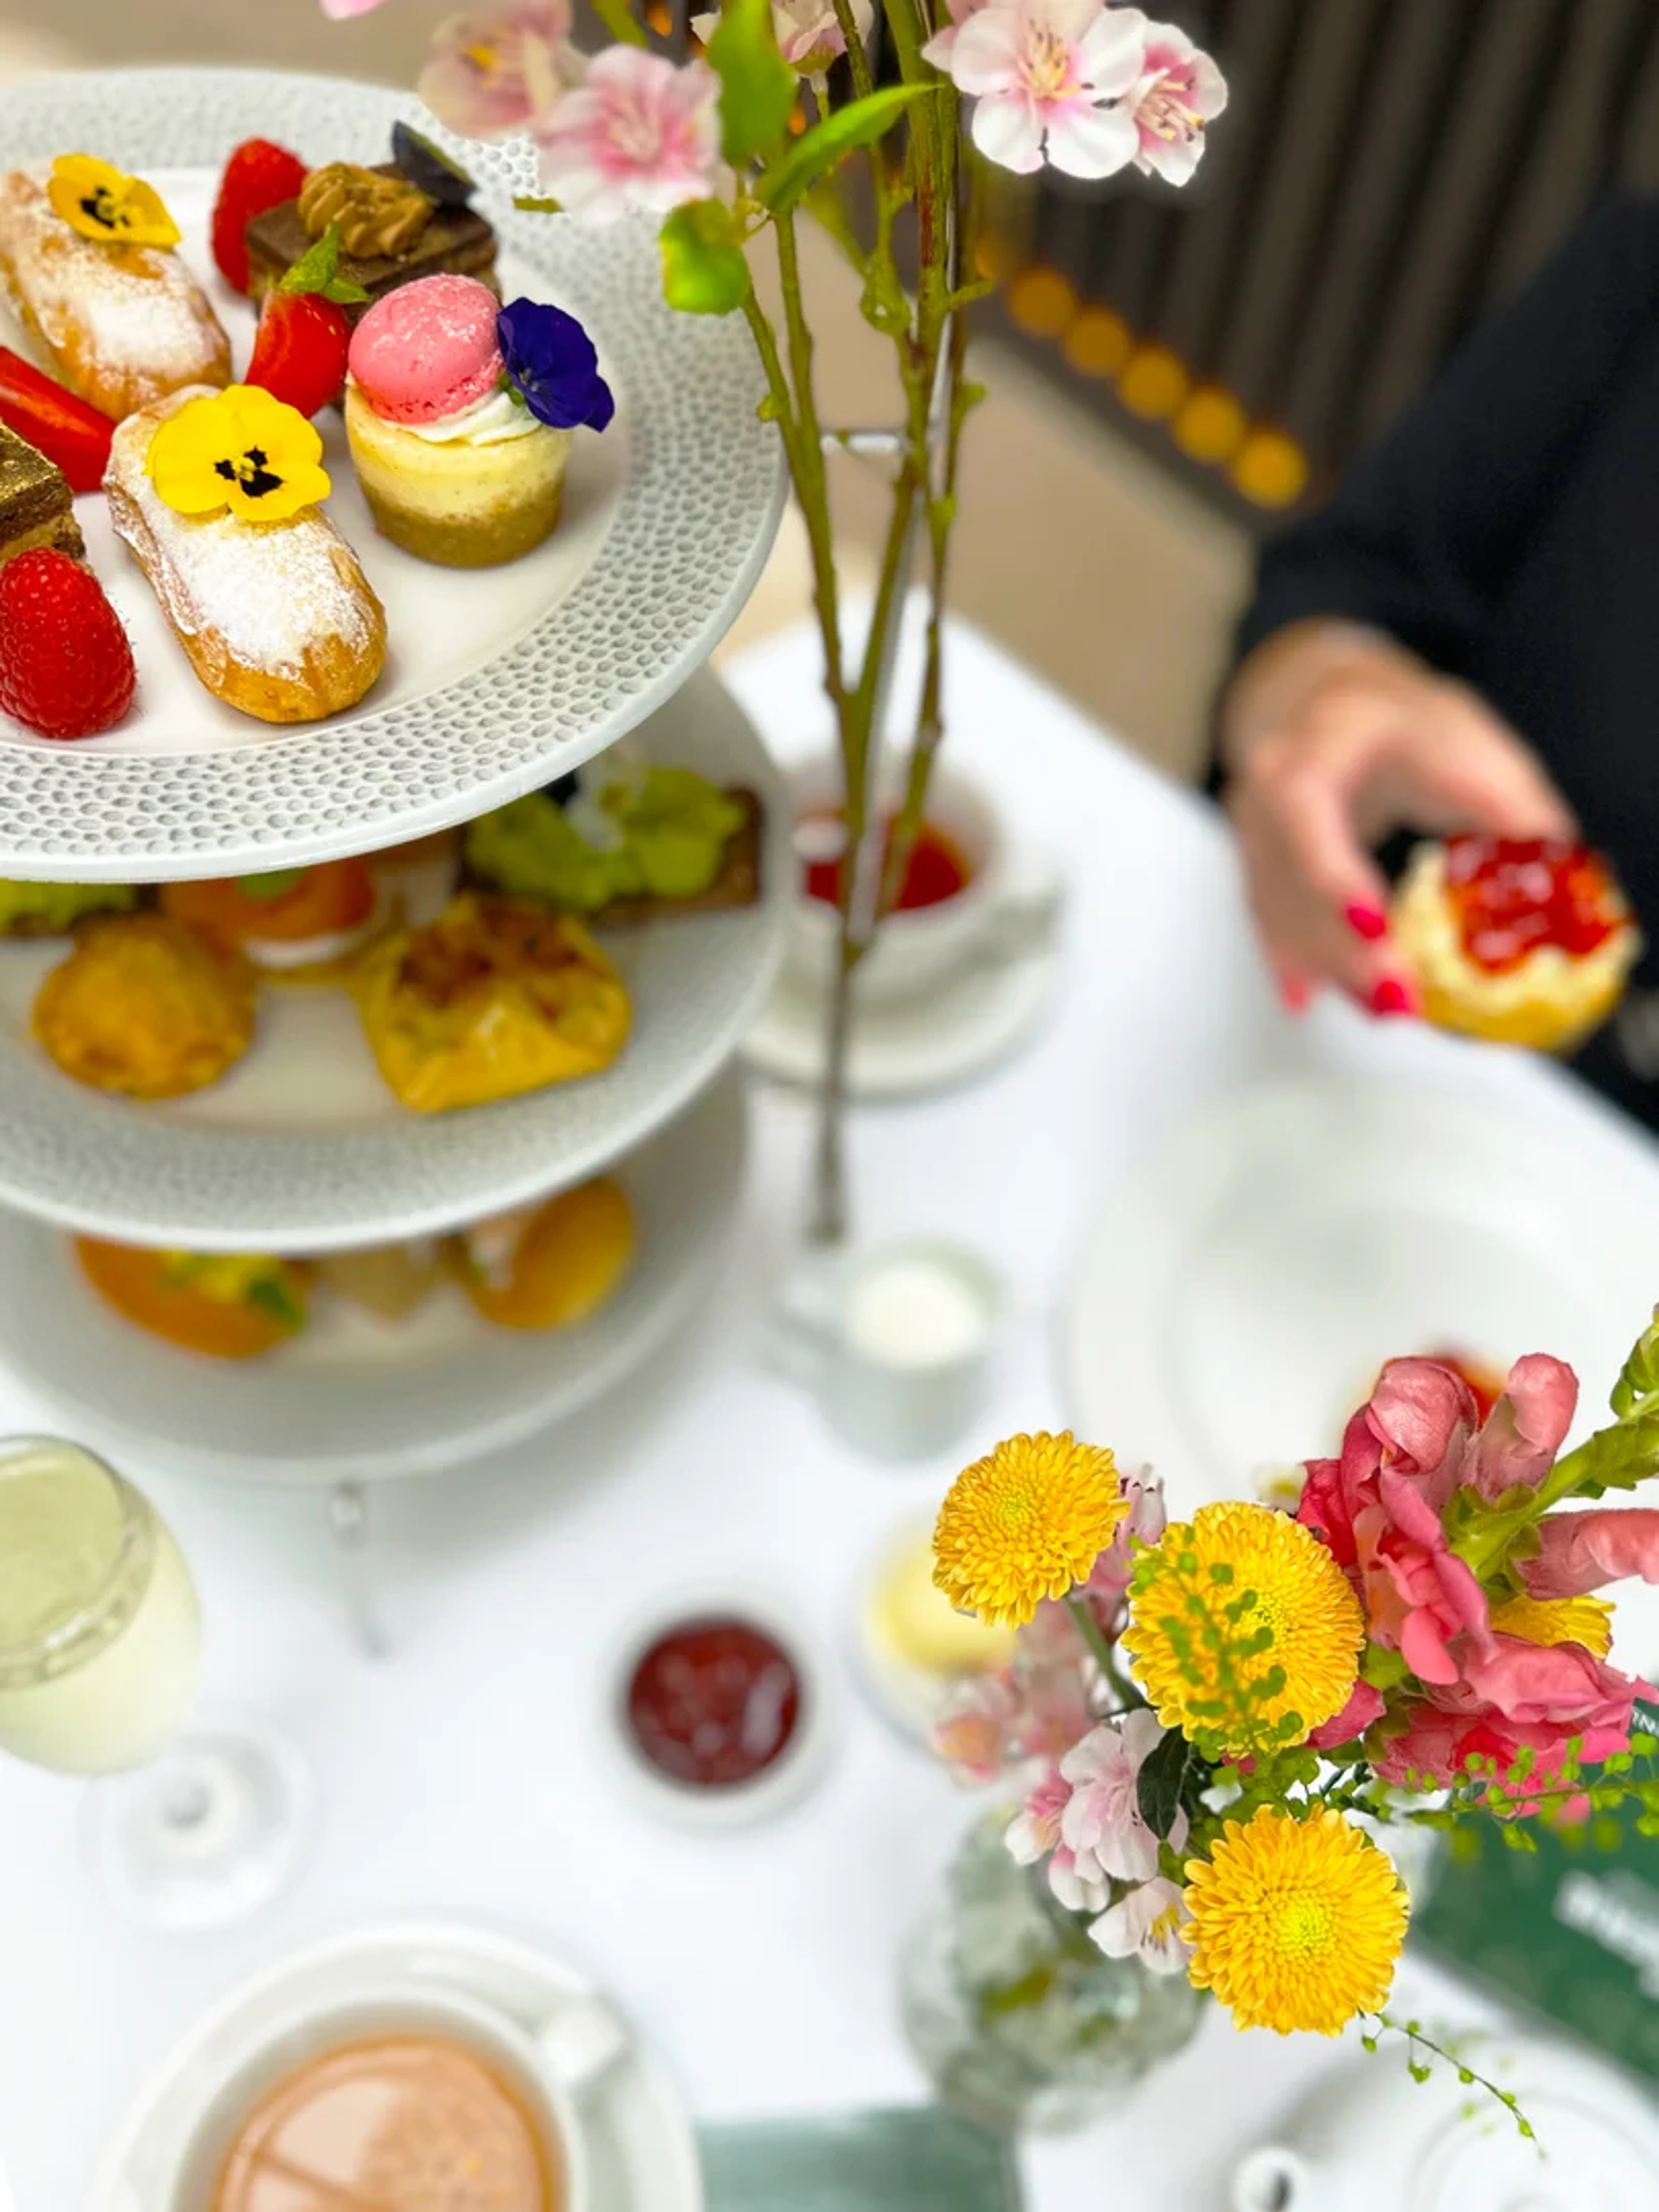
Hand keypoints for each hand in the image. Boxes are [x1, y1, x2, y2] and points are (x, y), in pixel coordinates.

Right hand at [1220, 621, 1577, 1013]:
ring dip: (1326, 962)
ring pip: (1274, 903)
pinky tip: (1306, 997)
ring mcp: (1255, 818)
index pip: (1307, 804)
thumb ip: (1515, 810)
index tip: (1376, 927)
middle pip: (1290, 871)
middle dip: (1342, 943)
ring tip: (1382, 1009)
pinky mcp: (1256, 855)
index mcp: (1327, 737)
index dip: (1333, 871)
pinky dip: (1291, 957)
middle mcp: (1274, 777)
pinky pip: (1265, 913)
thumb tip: (1561, 875)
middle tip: (1397, 999)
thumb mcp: (1474, 747)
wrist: (1341, 704)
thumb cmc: (1413, 727)